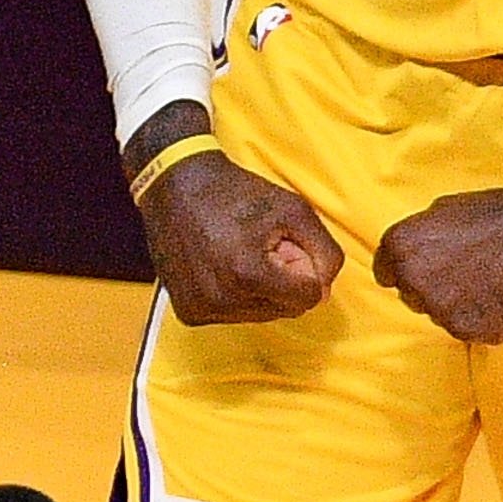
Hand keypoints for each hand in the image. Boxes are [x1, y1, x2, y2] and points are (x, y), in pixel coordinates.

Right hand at [127, 106, 343, 325]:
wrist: (176, 186)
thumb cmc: (236, 194)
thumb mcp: (294, 209)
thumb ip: (324, 252)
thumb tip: (325, 291)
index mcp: (248, 274)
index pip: (308, 298)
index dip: (304, 268)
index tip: (284, 244)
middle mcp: (221, 299)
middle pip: (285, 309)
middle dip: (283, 280)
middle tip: (262, 245)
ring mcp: (201, 309)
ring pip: (261, 315)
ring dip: (261, 289)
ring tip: (240, 253)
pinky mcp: (188, 312)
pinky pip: (232, 315)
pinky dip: (236, 295)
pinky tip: (222, 265)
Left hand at [374, 180, 502, 344]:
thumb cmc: (493, 213)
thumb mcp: (441, 210)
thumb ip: (415, 239)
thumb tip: (406, 260)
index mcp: (400, 249)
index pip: (386, 274)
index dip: (408, 269)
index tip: (431, 264)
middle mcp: (415, 284)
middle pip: (413, 297)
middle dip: (433, 286)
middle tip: (466, 268)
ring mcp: (444, 313)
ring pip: (442, 315)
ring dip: (458, 303)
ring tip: (489, 277)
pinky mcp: (474, 333)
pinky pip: (470, 330)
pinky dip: (483, 317)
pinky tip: (501, 292)